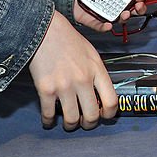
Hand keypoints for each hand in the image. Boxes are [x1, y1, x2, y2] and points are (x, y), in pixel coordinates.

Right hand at [29, 11, 116, 130]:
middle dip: (89, 124)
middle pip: (92, 115)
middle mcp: (82, 80)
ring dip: (70, 126)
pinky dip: (49, 122)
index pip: (111, 101)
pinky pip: (49, 115)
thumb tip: (100, 95)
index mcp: (97, 70)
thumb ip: (97, 73)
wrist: (44, 30)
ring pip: (71, 120)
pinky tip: (49, 120)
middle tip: (85, 122)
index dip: (109, 114)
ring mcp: (64, 86)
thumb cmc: (68, 40)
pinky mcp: (46, 90)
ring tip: (69, 123)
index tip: (105, 116)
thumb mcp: (91, 53)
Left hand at [72, 0, 146, 32]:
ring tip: (125, 13)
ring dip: (123, 16)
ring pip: (115, 15)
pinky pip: (98, 25)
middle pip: (125, 5)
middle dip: (135, 6)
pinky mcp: (88, 17)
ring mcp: (97, 8)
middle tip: (137, 5)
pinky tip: (109, 24)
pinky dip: (104, 26)